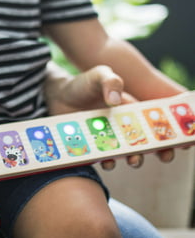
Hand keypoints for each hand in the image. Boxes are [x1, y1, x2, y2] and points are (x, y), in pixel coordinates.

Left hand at [43, 63, 175, 168]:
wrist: (58, 93)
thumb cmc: (84, 83)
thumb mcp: (99, 75)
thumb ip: (110, 81)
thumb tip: (114, 100)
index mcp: (129, 109)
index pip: (154, 121)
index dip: (167, 132)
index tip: (180, 142)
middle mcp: (121, 125)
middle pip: (144, 140)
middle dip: (156, 150)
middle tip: (163, 156)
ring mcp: (107, 136)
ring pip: (125, 152)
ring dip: (133, 158)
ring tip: (133, 160)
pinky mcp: (92, 144)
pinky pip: (101, 157)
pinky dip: (105, 161)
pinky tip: (105, 161)